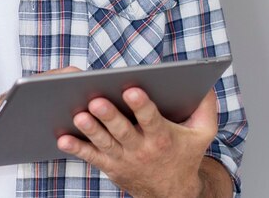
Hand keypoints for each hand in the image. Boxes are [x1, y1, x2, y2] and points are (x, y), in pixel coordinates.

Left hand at [56, 87, 217, 197]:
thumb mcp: (202, 133)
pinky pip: (91, 157)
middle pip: (123, 131)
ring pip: (104, 143)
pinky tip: (63, 138)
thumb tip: (205, 80)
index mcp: (163, 137)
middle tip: (96, 100)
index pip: (151, 119)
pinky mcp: (110, 165)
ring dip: (90, 130)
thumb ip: (206, 106)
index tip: (132, 90)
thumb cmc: (185, 154)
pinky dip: (77, 148)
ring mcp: (124, 158)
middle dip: (109, 116)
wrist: (173, 194)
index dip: (142, 106)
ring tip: (78, 115)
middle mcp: (141, 149)